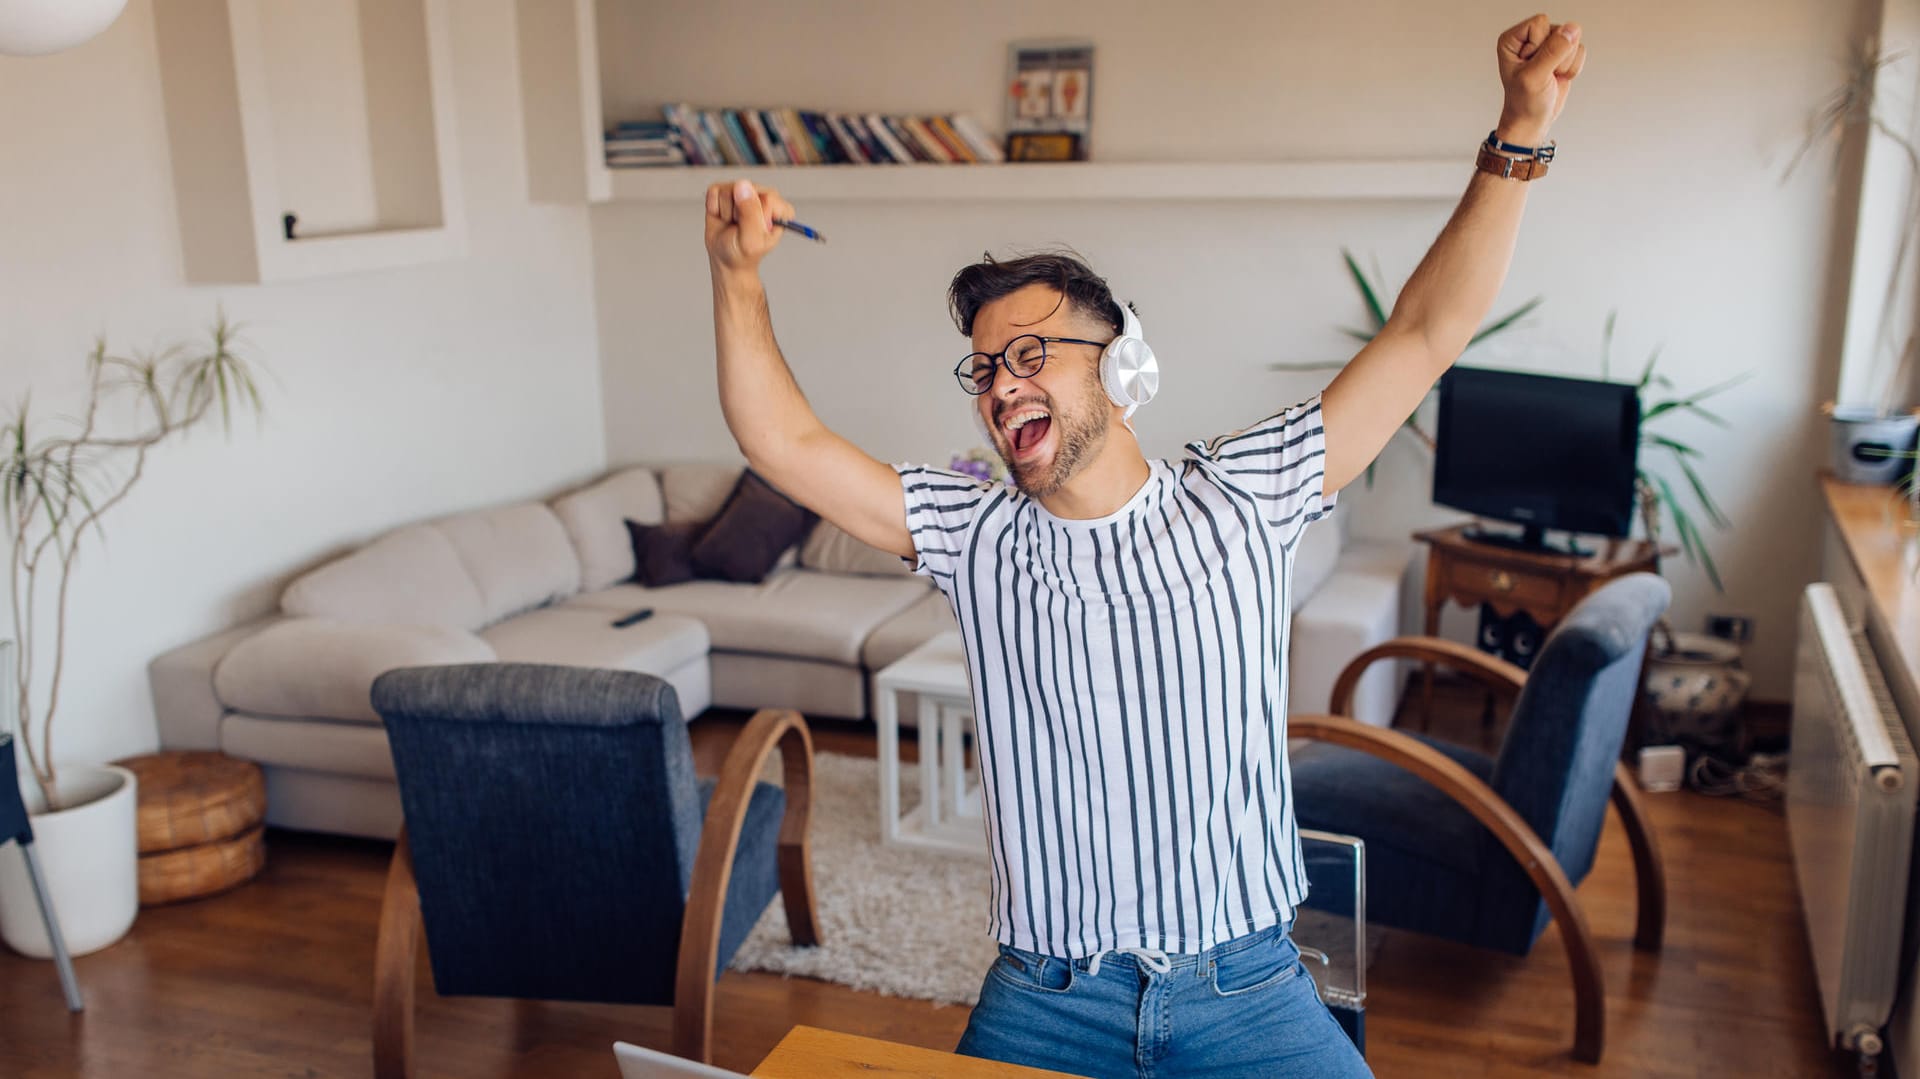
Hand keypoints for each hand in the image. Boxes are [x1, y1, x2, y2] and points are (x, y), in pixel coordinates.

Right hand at [705, 179, 793, 274]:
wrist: (725, 258)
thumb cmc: (742, 252)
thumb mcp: (751, 240)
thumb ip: (751, 214)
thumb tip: (743, 186)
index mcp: (779, 209)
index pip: (768, 199)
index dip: (755, 216)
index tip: (753, 230)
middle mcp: (763, 196)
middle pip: (746, 190)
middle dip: (738, 213)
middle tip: (740, 227)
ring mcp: (744, 191)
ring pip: (728, 190)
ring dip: (726, 212)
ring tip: (732, 223)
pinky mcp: (725, 190)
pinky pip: (714, 192)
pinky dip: (714, 208)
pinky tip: (722, 217)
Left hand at [1495, 14, 1585, 146]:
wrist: (1532, 120)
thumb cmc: (1524, 102)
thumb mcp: (1534, 77)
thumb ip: (1553, 51)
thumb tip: (1571, 29)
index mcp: (1513, 39)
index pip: (1540, 23)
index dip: (1541, 46)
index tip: (1532, 66)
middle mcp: (1530, 38)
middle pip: (1559, 29)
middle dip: (1556, 56)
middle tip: (1543, 73)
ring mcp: (1548, 45)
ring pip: (1573, 40)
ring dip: (1565, 64)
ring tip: (1550, 76)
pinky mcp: (1563, 53)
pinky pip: (1580, 51)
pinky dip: (1572, 68)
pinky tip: (1558, 77)